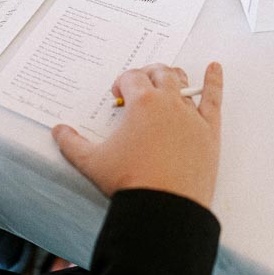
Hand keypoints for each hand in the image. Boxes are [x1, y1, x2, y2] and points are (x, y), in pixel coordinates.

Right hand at [53, 62, 222, 207]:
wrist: (164, 207)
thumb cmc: (130, 182)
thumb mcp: (92, 162)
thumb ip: (72, 143)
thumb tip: (58, 131)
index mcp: (142, 103)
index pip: (131, 78)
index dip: (122, 83)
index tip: (118, 96)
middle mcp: (168, 103)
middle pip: (159, 73)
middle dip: (146, 74)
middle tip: (138, 85)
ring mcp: (191, 115)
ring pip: (183, 83)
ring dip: (172, 77)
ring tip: (166, 79)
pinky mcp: (209, 131)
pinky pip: (214, 99)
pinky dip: (215, 80)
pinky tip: (215, 68)